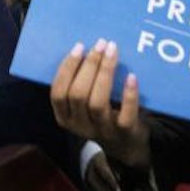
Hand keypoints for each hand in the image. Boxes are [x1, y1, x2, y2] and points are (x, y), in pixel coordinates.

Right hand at [50, 39, 150, 168]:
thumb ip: (80, 85)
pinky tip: (131, 76)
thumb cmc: (102, 116)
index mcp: (65, 117)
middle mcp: (80, 126)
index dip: (67, 69)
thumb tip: (85, 49)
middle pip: (78, 94)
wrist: (126, 146)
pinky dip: (128, 95)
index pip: (58, 93)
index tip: (79, 47)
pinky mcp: (124, 133)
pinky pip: (125, 114)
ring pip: (98, 102)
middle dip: (88, 65)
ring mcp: (102, 131)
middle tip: (100, 44)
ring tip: (112, 51)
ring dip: (105, 73)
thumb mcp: (83, 107)